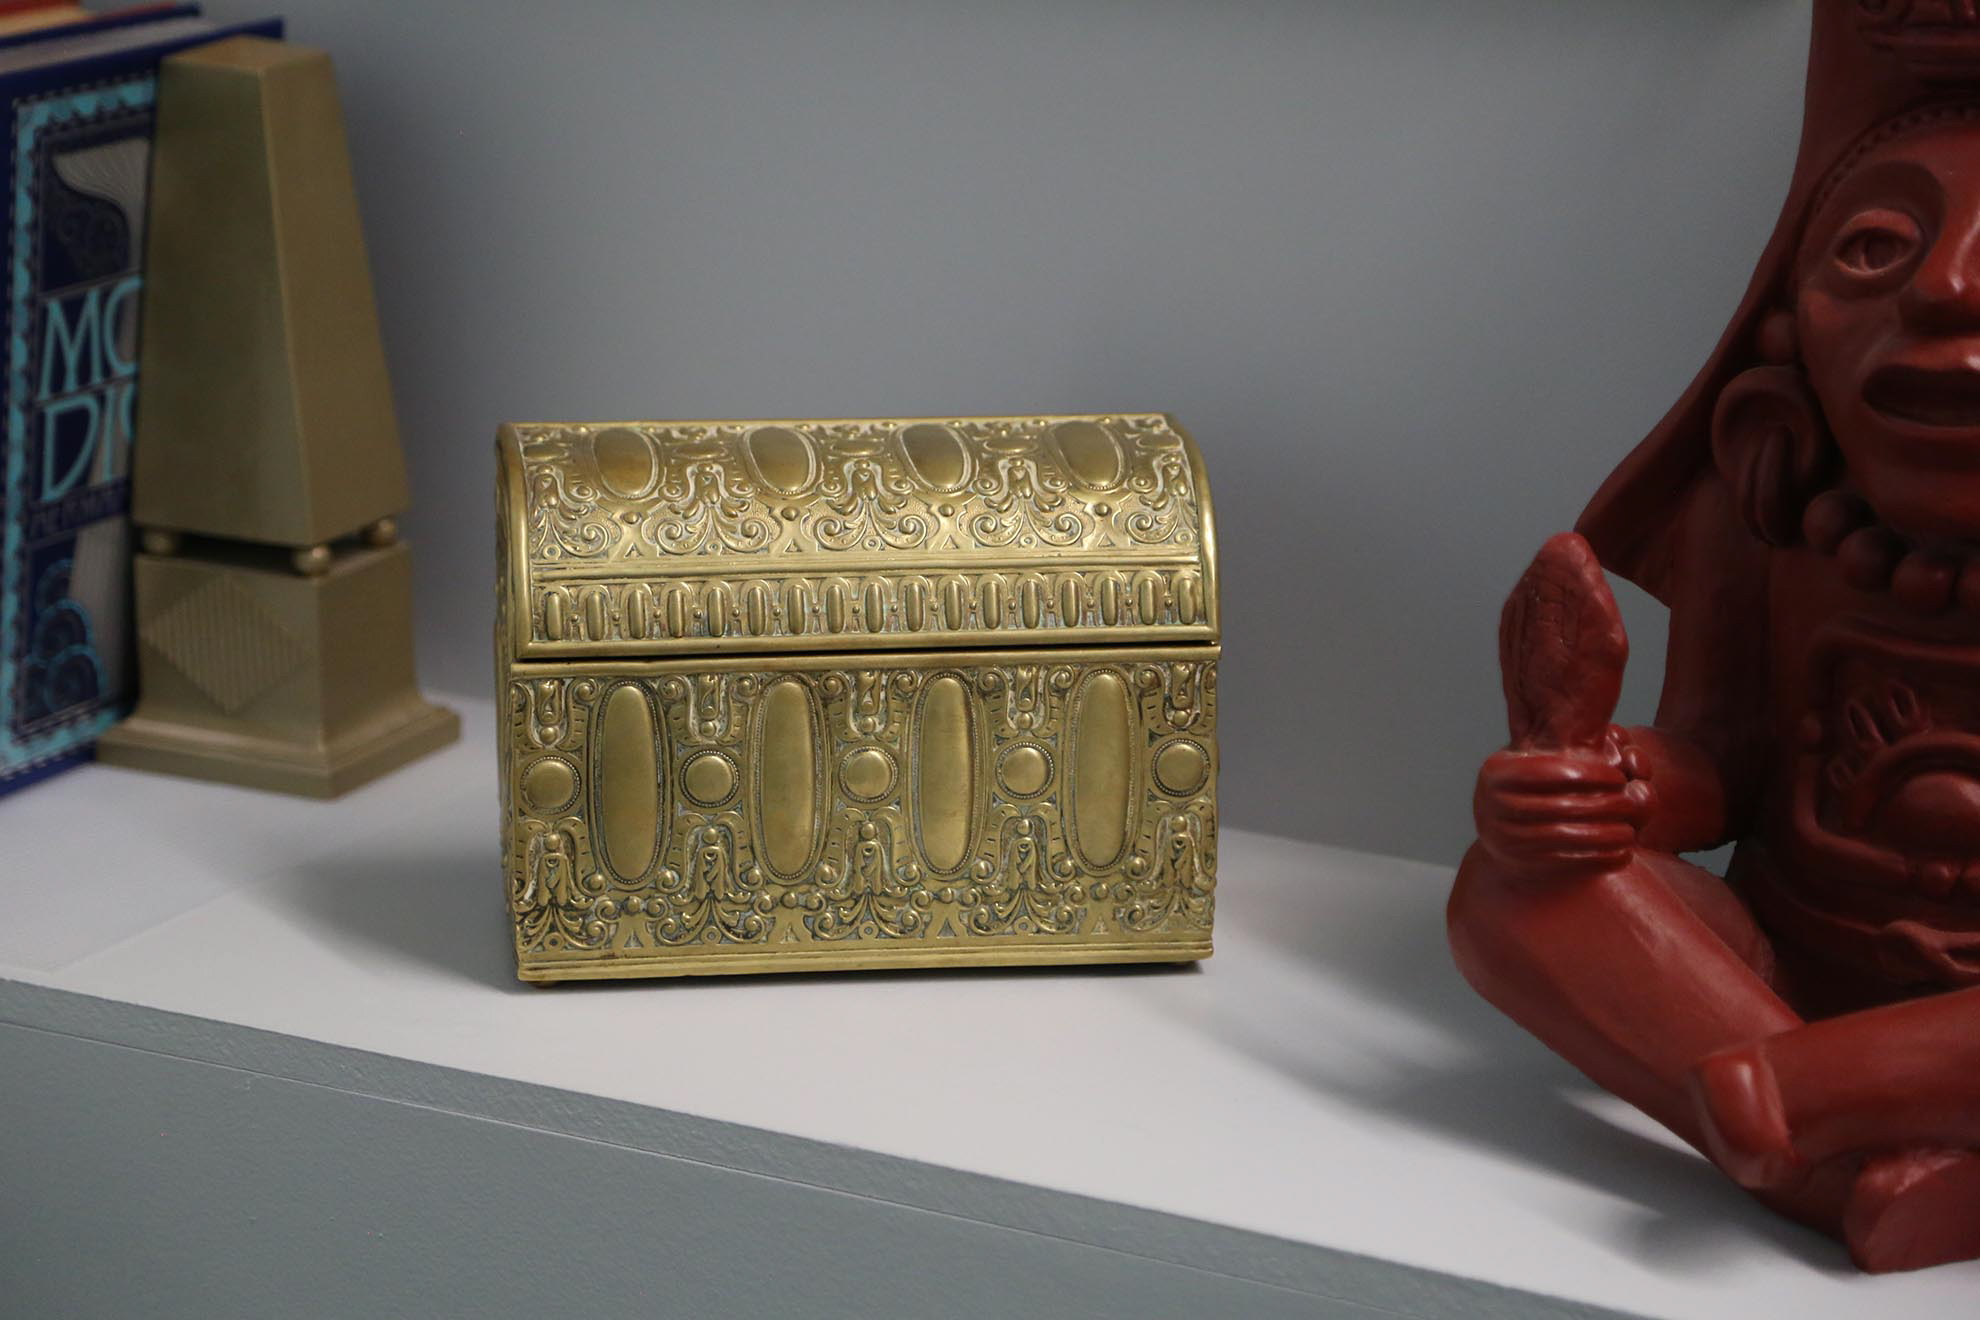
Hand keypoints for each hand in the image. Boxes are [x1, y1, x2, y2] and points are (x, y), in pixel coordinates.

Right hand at [1473, 726, 1654, 880]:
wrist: (1501, 830)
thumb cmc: (1531, 785)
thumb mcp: (1533, 758)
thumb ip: (1562, 749)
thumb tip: (1615, 738)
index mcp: (1497, 774)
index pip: (1552, 772)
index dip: (1591, 774)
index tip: (1619, 777)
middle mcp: (1492, 806)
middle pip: (1561, 807)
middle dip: (1604, 806)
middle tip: (1630, 804)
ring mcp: (1503, 839)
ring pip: (1566, 837)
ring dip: (1605, 836)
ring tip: (1630, 830)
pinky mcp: (1519, 866)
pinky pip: (1565, 863)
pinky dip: (1598, 859)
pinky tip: (1621, 852)